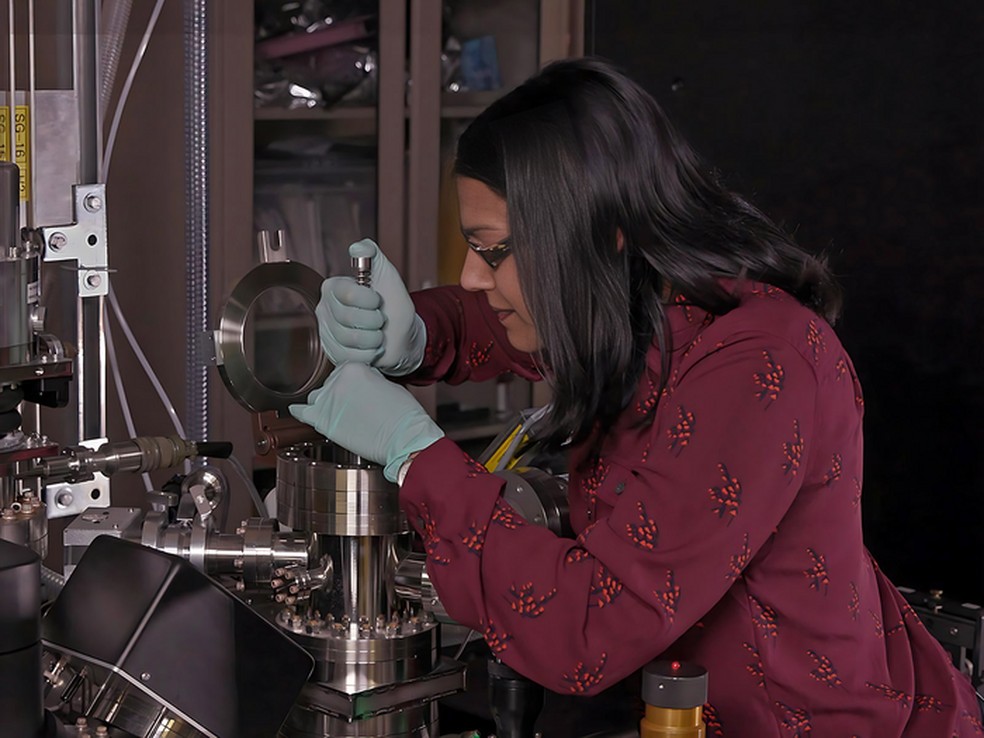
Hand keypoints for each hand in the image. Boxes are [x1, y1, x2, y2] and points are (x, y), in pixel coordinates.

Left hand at [288, 363, 443, 482]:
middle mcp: (337, 381)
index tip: (360, 393)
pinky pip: (302, 413)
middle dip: (341, 394)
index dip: (354, 384)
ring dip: (327, 404)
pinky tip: (298, 410)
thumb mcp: (389, 384)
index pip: (345, 371)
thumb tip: (361, 385)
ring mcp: (327, 401)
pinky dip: (299, 411)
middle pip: (331, 384)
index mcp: (353, 367)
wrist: (404, 438)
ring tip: (340, 414)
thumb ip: (368, 379)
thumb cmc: (403, 415)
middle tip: (356, 407)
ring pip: (318, 398)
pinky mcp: (322, 421)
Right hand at [317, 239, 425, 375]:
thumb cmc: (394, 305)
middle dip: (374, 320)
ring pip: (350, 339)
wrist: (402, 336)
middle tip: (380, 319)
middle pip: (348, 318)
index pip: (347, 294)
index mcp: (334, 288)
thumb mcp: (388, 276)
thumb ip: (374, 255)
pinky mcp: (334, 354)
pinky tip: (373, 347)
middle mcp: (325, 309)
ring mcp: (327, 333)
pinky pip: (351, 356)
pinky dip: (370, 353)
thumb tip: (358, 247)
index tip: (378, 300)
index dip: (369, 299)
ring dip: (374, 338)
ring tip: (378, 333)